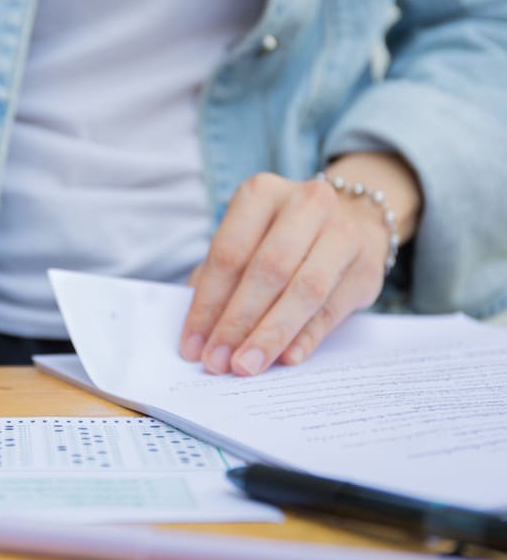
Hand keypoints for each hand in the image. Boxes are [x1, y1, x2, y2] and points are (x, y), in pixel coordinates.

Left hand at [179, 154, 419, 375]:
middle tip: (218, 361)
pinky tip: (287, 358)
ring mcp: (343, 232)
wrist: (352, 217)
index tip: (192, 345)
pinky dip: (307, 336)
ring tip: (247, 365)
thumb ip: (221, 281)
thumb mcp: (247, 241)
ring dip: (271, 334)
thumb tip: (200, 336)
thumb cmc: (280, 236)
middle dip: (238, 322)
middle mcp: (306, 204)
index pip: (229, 253)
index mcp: (262, 194)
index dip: (208, 303)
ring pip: (304, 289)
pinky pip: (333, 307)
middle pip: (267, 270)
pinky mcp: (367, 265)